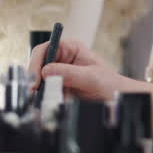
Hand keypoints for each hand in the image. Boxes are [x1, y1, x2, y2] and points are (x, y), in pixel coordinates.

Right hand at [27, 37, 143, 101]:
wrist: (116, 99)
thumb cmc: (109, 84)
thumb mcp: (92, 78)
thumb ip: (70, 73)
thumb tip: (46, 71)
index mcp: (70, 48)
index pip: (45, 49)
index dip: (36, 62)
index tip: (35, 79)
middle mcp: (62, 58)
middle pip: (38, 65)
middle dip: (36, 80)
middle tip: (35, 93)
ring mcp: (59, 74)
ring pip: (40, 81)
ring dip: (43, 91)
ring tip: (51, 100)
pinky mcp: (58, 88)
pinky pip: (46, 93)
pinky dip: (48, 99)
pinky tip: (57, 103)